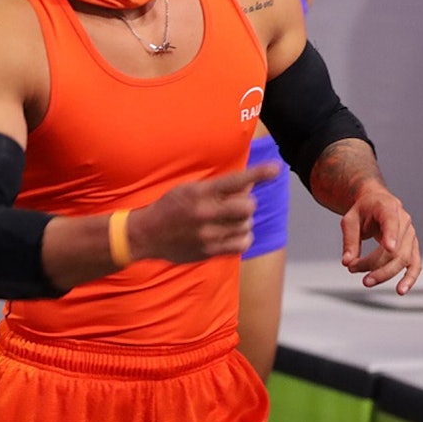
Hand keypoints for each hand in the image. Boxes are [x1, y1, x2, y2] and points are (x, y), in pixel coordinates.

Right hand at [128, 162, 279, 263]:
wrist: (147, 235)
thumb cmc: (170, 207)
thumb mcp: (189, 189)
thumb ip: (218, 188)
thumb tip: (248, 186)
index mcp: (200, 193)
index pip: (235, 181)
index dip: (258, 174)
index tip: (275, 169)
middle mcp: (205, 213)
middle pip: (247, 206)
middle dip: (246, 204)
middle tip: (235, 205)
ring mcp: (208, 234)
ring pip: (246, 225)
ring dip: (243, 221)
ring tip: (228, 220)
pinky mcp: (209, 251)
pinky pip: (242, 244)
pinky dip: (243, 237)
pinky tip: (232, 234)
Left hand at [339, 187, 420, 293]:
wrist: (376, 203)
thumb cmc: (362, 211)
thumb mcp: (349, 220)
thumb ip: (349, 240)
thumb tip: (347, 261)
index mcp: (388, 207)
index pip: (391, 221)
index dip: (391, 235)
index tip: (389, 248)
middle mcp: (404, 220)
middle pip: (395, 247)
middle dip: (374, 263)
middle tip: (352, 269)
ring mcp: (411, 234)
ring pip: (404, 258)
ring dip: (386, 273)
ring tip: (367, 282)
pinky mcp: (412, 247)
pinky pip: (415, 264)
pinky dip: (410, 278)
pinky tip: (401, 290)